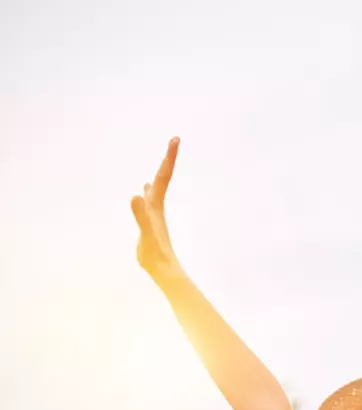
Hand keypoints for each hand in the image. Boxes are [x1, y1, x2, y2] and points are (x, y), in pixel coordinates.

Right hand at [131, 137, 182, 279]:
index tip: (176, 139)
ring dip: (159, 173)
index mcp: (156, 205)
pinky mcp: (149, 222)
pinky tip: (145, 192)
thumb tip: (136, 195)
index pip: (163, 176)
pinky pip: (148, 201)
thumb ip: (141, 215)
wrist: (163, 270)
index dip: (168, 157)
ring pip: (157, 188)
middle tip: (175, 140)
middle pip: (162, 177)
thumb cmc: (156, 254)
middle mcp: (157, 206)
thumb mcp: (146, 234)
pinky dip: (148, 191)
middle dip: (167, 159)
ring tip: (163, 162)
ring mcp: (154, 214)